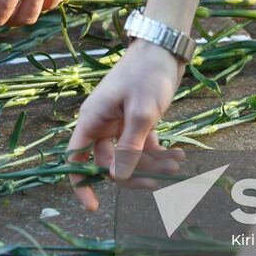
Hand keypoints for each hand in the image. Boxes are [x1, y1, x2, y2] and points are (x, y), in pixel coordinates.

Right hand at [65, 41, 186, 210]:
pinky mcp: (138, 122)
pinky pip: (144, 147)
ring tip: (178, 164)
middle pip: (110, 164)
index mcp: (92, 120)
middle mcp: (103, 125)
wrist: (165, 47)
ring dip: (153, 165)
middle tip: (160, 183)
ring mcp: (120, 124)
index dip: (81, 183)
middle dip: (134, 175)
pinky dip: (160, 154)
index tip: (93, 208)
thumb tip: (117, 179)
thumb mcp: (141, 113)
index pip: (76, 157)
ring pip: (131, 158)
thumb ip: (130, 147)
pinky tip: (179, 154)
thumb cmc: (147, 74)